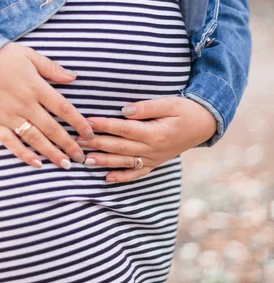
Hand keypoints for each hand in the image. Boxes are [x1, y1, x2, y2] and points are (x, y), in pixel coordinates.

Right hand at [0, 42, 93, 168]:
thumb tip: (73, 77)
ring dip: (51, 153)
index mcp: (36, 87)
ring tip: (65, 164)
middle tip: (81, 157)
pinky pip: (11, 143)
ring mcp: (9, 116)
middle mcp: (25, 104)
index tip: (89, 134)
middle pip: (52, 128)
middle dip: (68, 144)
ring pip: (35, 139)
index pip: (63, 108)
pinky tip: (36, 163)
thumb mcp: (28, 54)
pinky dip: (23, 154)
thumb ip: (51, 68)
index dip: (78, 122)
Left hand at [75, 96, 217, 182]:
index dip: (104, 125)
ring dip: (104, 162)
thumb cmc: (185, 110)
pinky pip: (136, 173)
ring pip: (124, 162)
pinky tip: (106, 178)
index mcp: (155, 133)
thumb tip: (124, 111)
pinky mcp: (154, 164)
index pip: (124, 129)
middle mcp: (152, 149)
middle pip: (120, 147)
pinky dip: (122, 177)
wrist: (205, 125)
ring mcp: (153, 159)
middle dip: (97, 144)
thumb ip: (147, 107)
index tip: (87, 122)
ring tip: (85, 161)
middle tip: (77, 142)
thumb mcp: (170, 103)